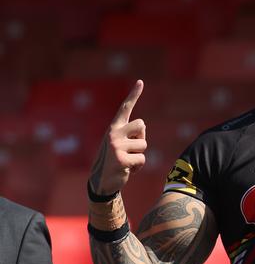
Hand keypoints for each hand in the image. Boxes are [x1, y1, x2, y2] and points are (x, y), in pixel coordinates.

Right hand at [88, 80, 146, 195]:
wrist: (101, 182)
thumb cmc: (114, 161)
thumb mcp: (120, 144)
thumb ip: (130, 133)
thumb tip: (143, 125)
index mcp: (113, 128)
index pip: (125, 108)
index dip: (134, 94)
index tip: (140, 81)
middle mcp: (113, 133)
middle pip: (142, 126)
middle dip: (141, 138)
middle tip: (130, 150)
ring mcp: (115, 146)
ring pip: (144, 145)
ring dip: (140, 155)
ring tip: (128, 161)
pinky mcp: (120, 159)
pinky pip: (142, 159)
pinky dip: (138, 167)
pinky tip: (128, 170)